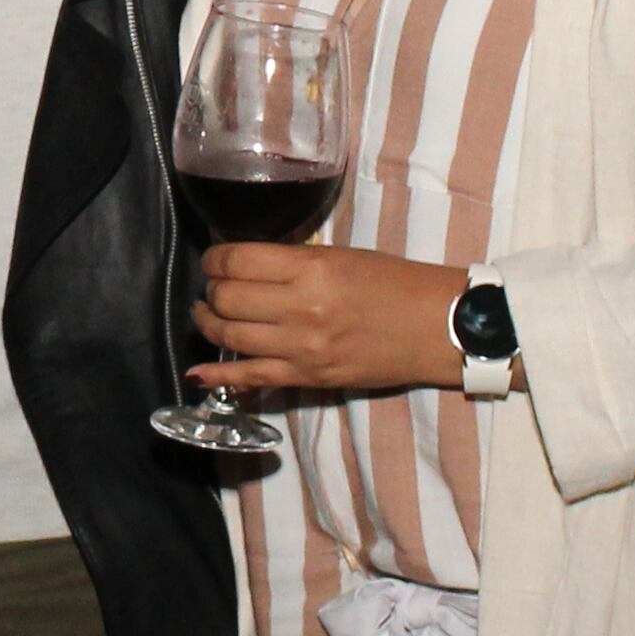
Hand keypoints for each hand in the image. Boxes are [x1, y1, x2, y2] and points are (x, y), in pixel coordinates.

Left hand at [193, 243, 473, 394]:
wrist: (436, 327)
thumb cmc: (394, 284)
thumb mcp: (341, 256)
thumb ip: (294, 263)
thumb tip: (248, 268)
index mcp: (311, 268)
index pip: (237, 261)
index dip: (215, 260)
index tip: (214, 261)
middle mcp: (301, 308)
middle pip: (227, 299)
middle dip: (211, 290)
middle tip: (214, 287)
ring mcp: (302, 348)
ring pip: (230, 336)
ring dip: (209, 324)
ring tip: (206, 315)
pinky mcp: (308, 378)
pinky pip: (251, 379)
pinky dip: (218, 376)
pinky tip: (198, 372)